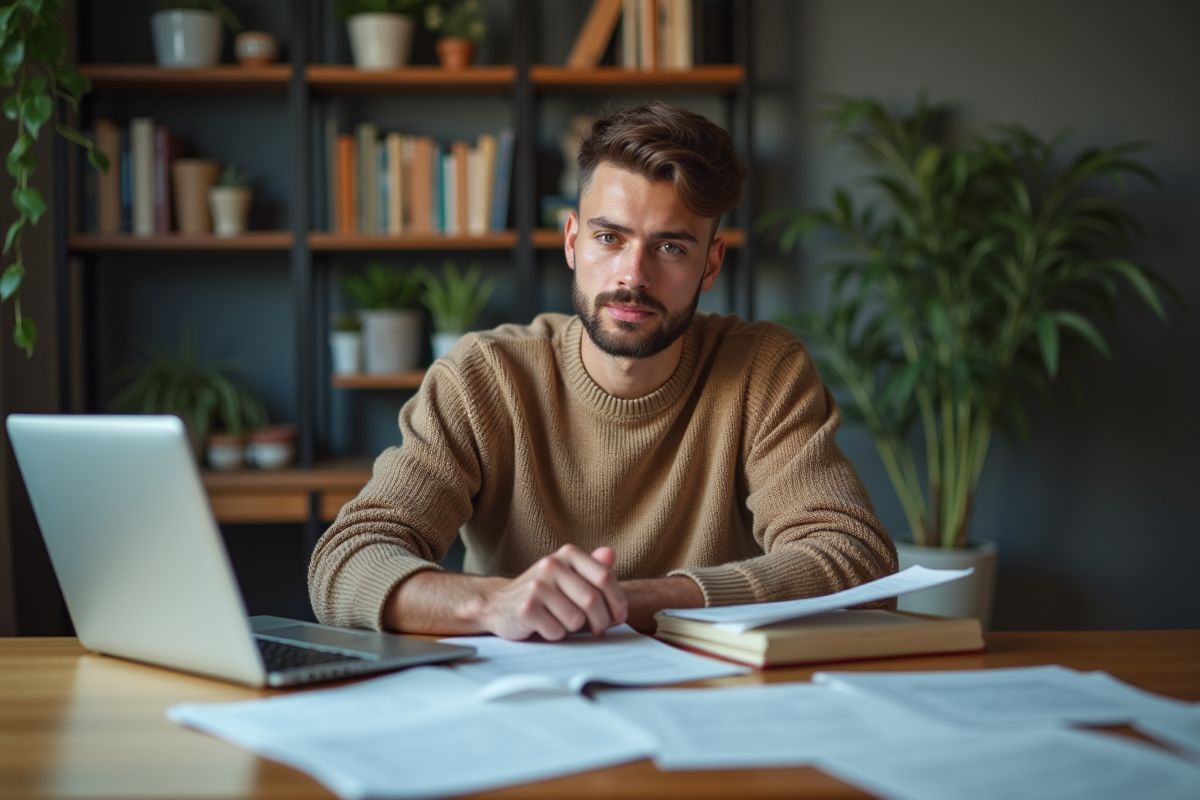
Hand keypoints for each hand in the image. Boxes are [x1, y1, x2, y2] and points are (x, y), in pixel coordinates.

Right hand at [481, 545, 627, 640]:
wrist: (500, 604)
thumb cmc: (544, 593)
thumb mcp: (569, 576)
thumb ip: (592, 567)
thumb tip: (611, 554)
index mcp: (567, 554)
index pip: (605, 577)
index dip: (618, 601)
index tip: (620, 617)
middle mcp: (551, 565)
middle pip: (593, 600)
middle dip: (601, 622)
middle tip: (597, 631)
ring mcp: (536, 585)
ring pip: (575, 619)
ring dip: (573, 629)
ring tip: (562, 622)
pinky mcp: (525, 607)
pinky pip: (556, 631)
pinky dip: (555, 635)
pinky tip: (545, 627)